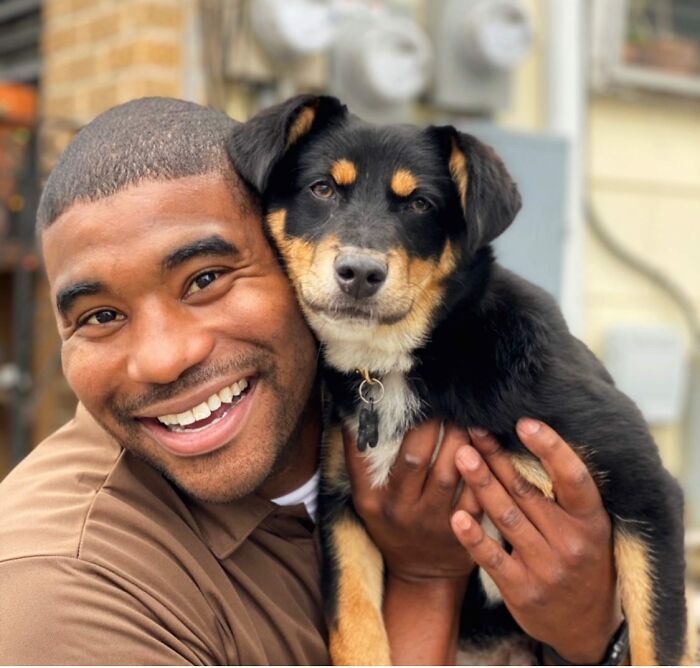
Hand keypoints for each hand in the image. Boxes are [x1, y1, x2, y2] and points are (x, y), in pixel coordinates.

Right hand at [344, 420, 480, 664]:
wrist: (421, 576)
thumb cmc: (393, 523)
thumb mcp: (368, 498)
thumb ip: (362, 460)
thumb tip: (355, 410)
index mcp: (371, 500)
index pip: (367, 455)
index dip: (380, 425)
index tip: (399, 402)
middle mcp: (399, 511)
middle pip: (414, 459)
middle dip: (430, 426)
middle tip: (442, 404)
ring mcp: (431, 523)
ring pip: (449, 472)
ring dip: (458, 439)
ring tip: (465, 417)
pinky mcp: (463, 530)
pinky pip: (476, 492)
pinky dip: (483, 466)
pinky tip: (486, 444)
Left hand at [450, 419, 622, 663]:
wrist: (585, 626)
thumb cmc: (582, 558)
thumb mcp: (587, 526)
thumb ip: (564, 492)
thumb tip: (528, 439)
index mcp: (591, 521)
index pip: (573, 478)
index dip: (551, 449)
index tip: (525, 423)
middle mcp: (571, 543)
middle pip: (527, 491)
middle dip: (497, 457)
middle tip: (473, 430)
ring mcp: (547, 569)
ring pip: (507, 517)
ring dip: (481, 484)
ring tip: (461, 455)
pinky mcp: (522, 590)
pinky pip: (493, 557)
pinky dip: (474, 536)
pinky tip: (456, 514)